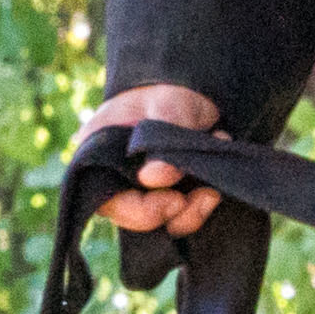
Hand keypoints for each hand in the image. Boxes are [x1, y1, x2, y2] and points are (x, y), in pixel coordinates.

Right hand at [83, 81, 227, 237]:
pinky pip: (183, 215)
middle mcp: (116, 180)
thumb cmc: (170, 93)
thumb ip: (162, 139)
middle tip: (206, 195)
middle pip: (137, 218)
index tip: (176, 201)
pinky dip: (203, 202)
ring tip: (214, 187)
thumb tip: (153, 179)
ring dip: (194, 210)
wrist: (192, 92)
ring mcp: (142, 192)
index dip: (141, 211)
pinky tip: (216, 183)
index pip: (109, 201)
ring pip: (163, 221)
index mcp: (98, 157)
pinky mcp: (167, 197)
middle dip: (175, 212)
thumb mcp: (168, 104)